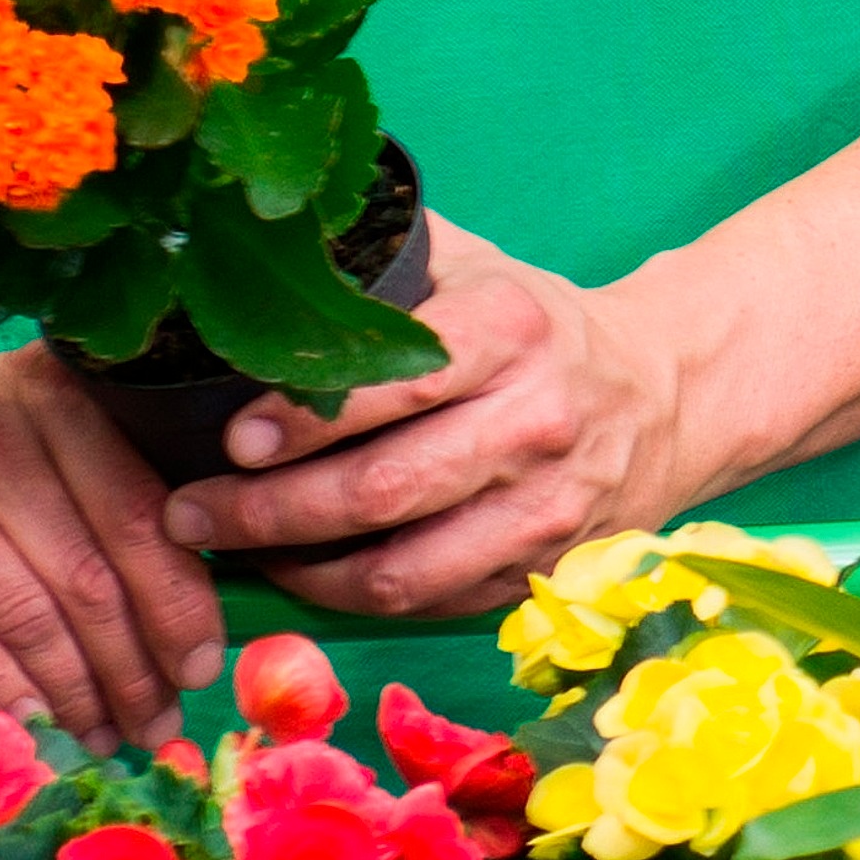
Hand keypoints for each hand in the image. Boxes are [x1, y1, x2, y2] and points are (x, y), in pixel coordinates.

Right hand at [0, 350, 227, 749]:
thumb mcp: (28, 472)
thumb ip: (107, 519)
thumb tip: (200, 637)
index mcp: (48, 390)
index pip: (142, 513)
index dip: (181, 606)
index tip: (201, 671)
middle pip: (87, 572)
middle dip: (131, 668)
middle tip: (152, 727)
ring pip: (22, 608)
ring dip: (70, 692)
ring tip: (98, 737)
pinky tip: (24, 721)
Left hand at [158, 220, 735, 617]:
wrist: (668, 396)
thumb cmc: (536, 328)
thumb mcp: (476, 268)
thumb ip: (381, 264)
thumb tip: (246, 255)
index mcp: (511, 329)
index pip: (395, 382)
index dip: (305, 419)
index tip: (232, 437)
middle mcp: (537, 420)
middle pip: (384, 488)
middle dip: (270, 511)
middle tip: (191, 512)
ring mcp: (548, 506)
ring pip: (405, 569)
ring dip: (304, 575)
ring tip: (238, 555)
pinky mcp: (548, 567)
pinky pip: (434, 604)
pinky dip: (358, 602)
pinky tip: (307, 576)